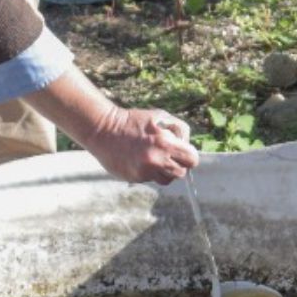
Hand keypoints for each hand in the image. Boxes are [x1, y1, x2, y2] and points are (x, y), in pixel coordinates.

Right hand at [75, 101, 199, 184]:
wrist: (104, 130)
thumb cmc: (135, 121)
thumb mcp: (161, 117)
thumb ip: (179, 130)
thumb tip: (187, 146)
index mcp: (166, 143)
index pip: (192, 159)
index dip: (189, 156)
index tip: (183, 153)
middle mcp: (157, 160)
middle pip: (181, 173)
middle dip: (178, 164)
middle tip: (168, 156)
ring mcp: (145, 171)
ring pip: (167, 180)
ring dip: (164, 171)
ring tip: (154, 158)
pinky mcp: (135, 178)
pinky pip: (150, 179)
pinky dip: (149, 172)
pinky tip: (139, 160)